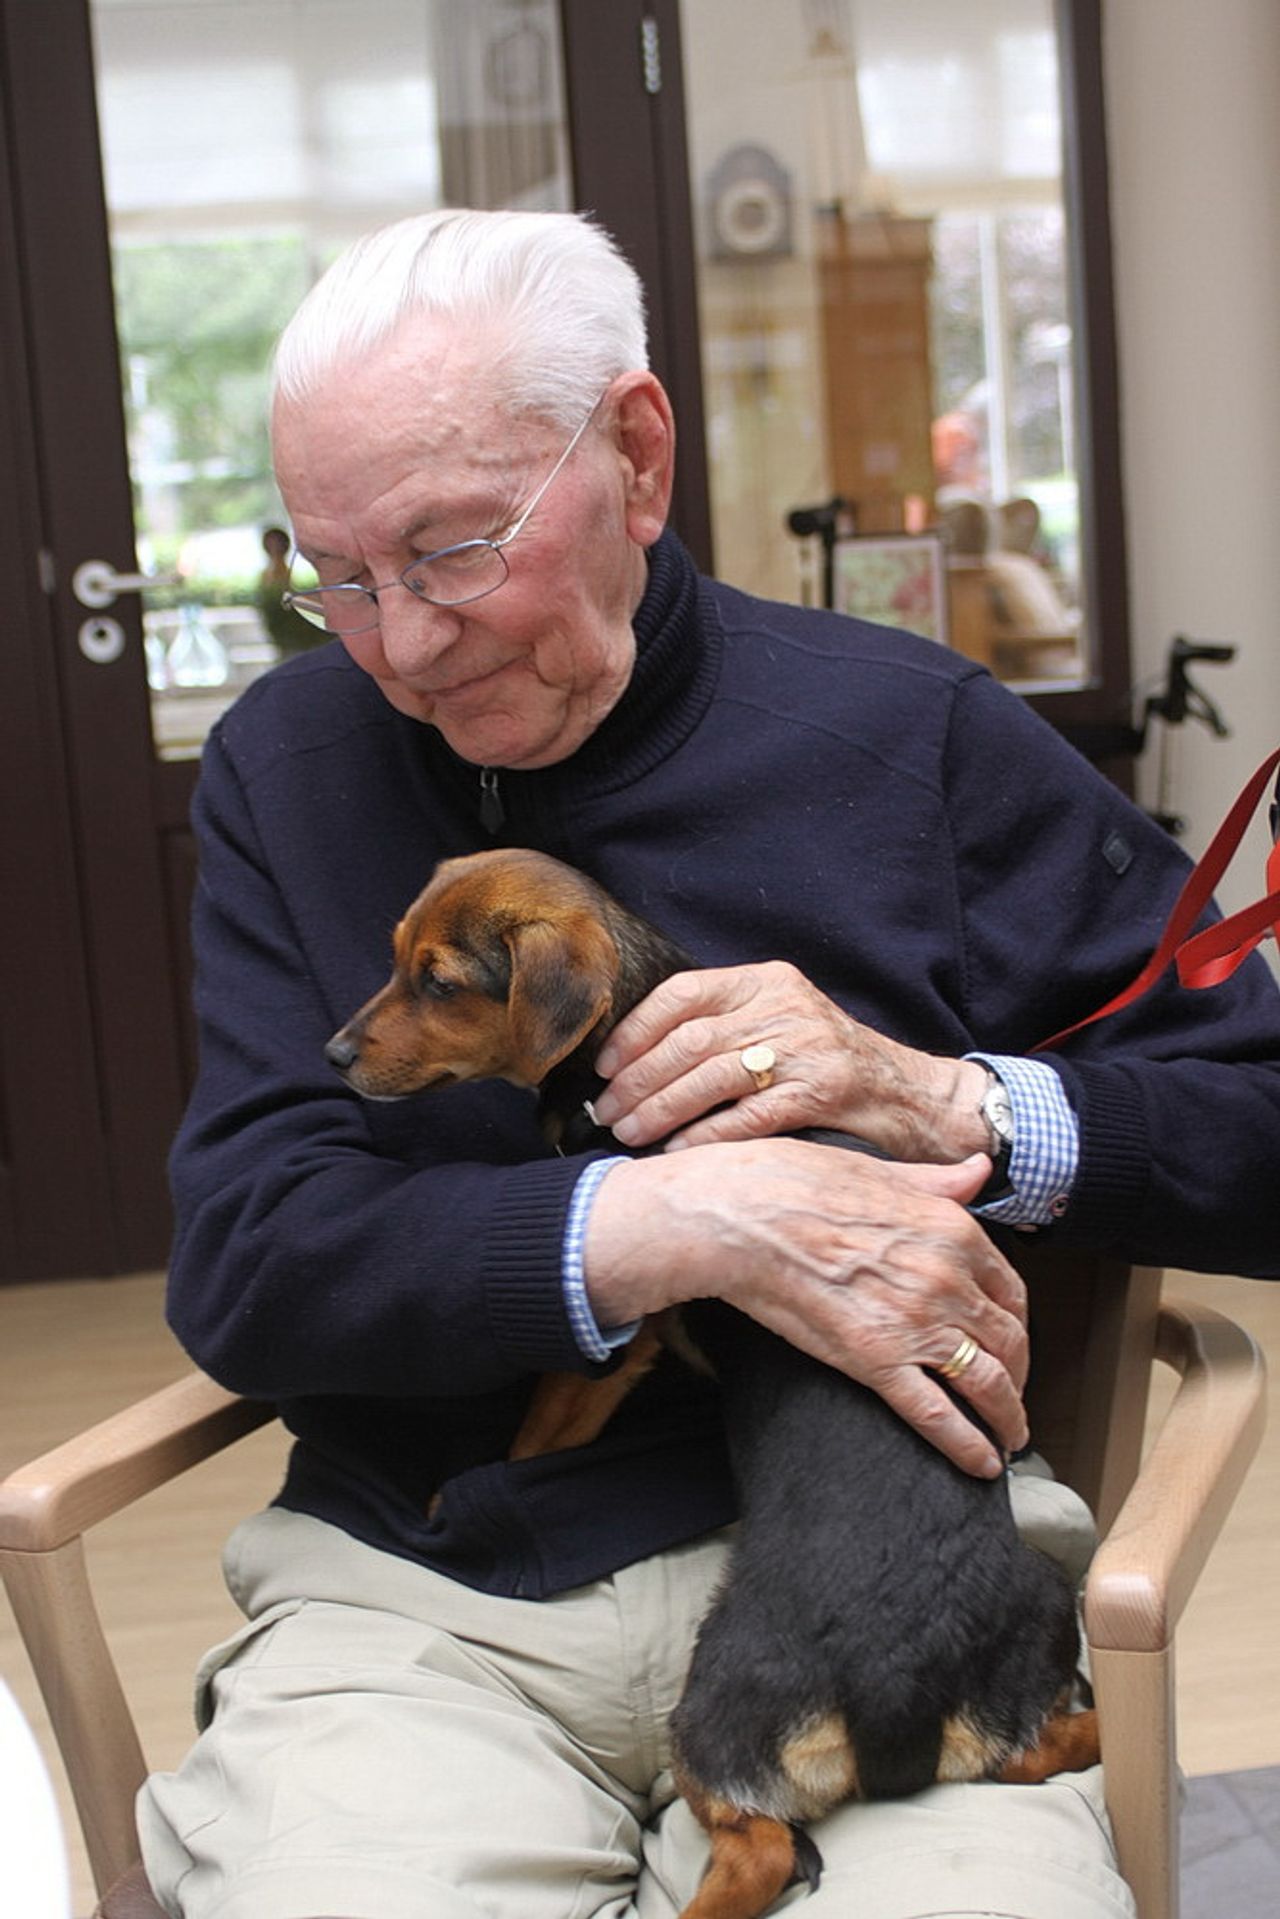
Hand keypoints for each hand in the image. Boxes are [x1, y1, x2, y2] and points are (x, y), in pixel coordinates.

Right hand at [583, 1141, 1027, 1477]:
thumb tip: (977, 1170)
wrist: (741, 1216)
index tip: (1011, 1337)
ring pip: (987, 1383)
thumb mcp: (878, 1169)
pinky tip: (981, 1465)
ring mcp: (915, 1325)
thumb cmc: (795, 1182)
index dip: (1016, 1321)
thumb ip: (935, 1180)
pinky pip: (938, 1415)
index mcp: (951, 1229)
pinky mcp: (876, 1362)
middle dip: (1018, 1373)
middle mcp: (947, 1280)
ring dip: (1008, 1417)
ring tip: (1010, 1437)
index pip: (1010, 1289)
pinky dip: (969, 1446)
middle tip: (1011, 1392)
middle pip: (1008, 1341)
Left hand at [593, 962, 988, 1162]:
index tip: (604, 1065)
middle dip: (638, 1078)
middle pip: (690, 1039)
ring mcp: (807, 1047)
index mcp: (767, 981)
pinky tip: (677, 1153)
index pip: (683, 993)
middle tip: (608, 1112)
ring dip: (661, 1110)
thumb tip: (639, 1058)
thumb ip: (726, 1028)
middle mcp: (785, 1005)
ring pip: (711, 1077)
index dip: (635, 1030)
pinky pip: (747, 1117)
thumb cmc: (831, 1068)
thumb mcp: (782, 1025)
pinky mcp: (824, 1091)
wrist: (914, 1097)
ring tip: (630, 1133)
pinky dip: (705, 1137)